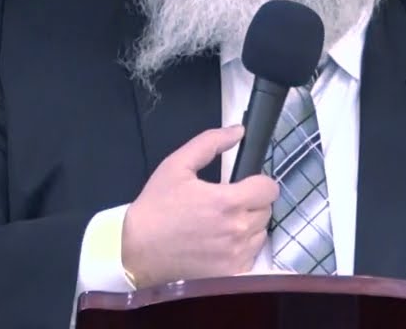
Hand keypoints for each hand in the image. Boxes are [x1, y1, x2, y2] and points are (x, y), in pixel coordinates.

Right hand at [122, 125, 277, 286]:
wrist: (136, 253)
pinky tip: (221, 244)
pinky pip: (251, 256)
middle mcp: (238, 230)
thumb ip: (209, 143)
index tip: (244, 184)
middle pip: (266, 210)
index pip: (269, 189)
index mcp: (227, 201)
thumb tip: (239, 131)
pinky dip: (242, 249)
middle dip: (252, 203)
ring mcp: (236, 255)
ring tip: (223, 224)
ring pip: (261, 233)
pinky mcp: (232, 274)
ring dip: (249, 226)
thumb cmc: (156, 208)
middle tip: (227, 203)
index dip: (259, 182)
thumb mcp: (176, 166)